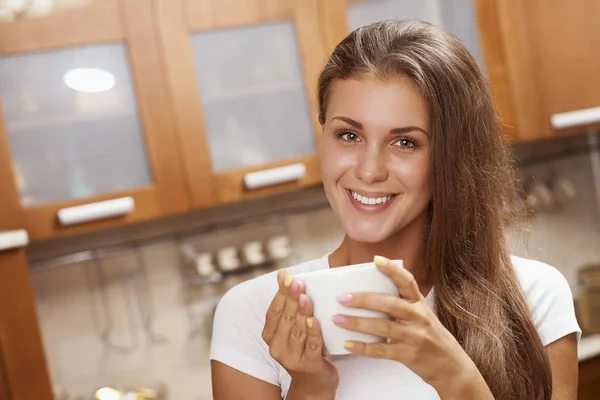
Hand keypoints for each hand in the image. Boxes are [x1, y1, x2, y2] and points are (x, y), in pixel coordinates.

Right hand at [262, 269, 338, 395]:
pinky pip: (312, 345)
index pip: (273, 311)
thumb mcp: (294, 327)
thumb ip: (290, 304)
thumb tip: (285, 275)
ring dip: (301, 312)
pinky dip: (312, 332)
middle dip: (291, 298)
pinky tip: (313, 319)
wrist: (314, 383)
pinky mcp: (309, 366)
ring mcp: (292, 358)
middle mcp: (277, 347)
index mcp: (270, 335)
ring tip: (305, 296)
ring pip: (297, 330)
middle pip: (285, 318)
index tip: (287, 276)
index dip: (280, 293)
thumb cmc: (305, 347)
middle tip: (297, 281)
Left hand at [332, 256, 488, 396]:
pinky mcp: (407, 355)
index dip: (392, 270)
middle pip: (388, 304)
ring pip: (381, 327)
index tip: (376, 260)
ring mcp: (413, 337)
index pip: (407, 281)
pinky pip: (381, 350)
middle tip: (342, 297)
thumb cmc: (430, 335)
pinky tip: (347, 343)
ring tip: (337, 319)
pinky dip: (362, 347)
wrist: (451, 365)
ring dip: (357, 323)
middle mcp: (418, 317)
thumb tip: (368, 292)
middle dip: (363, 300)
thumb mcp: (422, 314)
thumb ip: (402, 303)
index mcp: (419, 303)